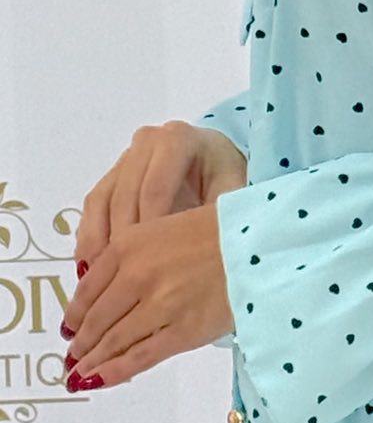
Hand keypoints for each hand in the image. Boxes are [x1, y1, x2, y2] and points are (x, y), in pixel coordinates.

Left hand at [61, 203, 235, 390]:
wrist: (257, 245)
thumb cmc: (215, 232)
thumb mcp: (161, 229)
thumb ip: (129, 256)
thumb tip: (102, 293)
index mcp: (128, 246)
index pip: (88, 290)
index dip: (75, 316)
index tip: (70, 329)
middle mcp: (136, 275)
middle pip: (97, 319)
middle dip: (81, 343)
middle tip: (73, 357)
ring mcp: (159, 306)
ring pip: (114, 341)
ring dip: (92, 361)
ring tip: (81, 373)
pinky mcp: (182, 331)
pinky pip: (140, 357)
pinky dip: (115, 371)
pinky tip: (99, 380)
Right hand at [73, 120, 247, 268]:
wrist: (215, 161)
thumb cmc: (225, 178)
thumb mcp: (232, 192)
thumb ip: (216, 215)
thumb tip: (202, 251)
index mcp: (177, 140)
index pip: (154, 188)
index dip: (148, 229)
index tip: (149, 267)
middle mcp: (146, 143)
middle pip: (124, 195)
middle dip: (122, 242)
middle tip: (123, 282)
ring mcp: (125, 158)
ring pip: (103, 201)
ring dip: (100, 243)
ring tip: (104, 282)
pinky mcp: (111, 175)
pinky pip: (94, 207)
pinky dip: (90, 238)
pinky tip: (93, 270)